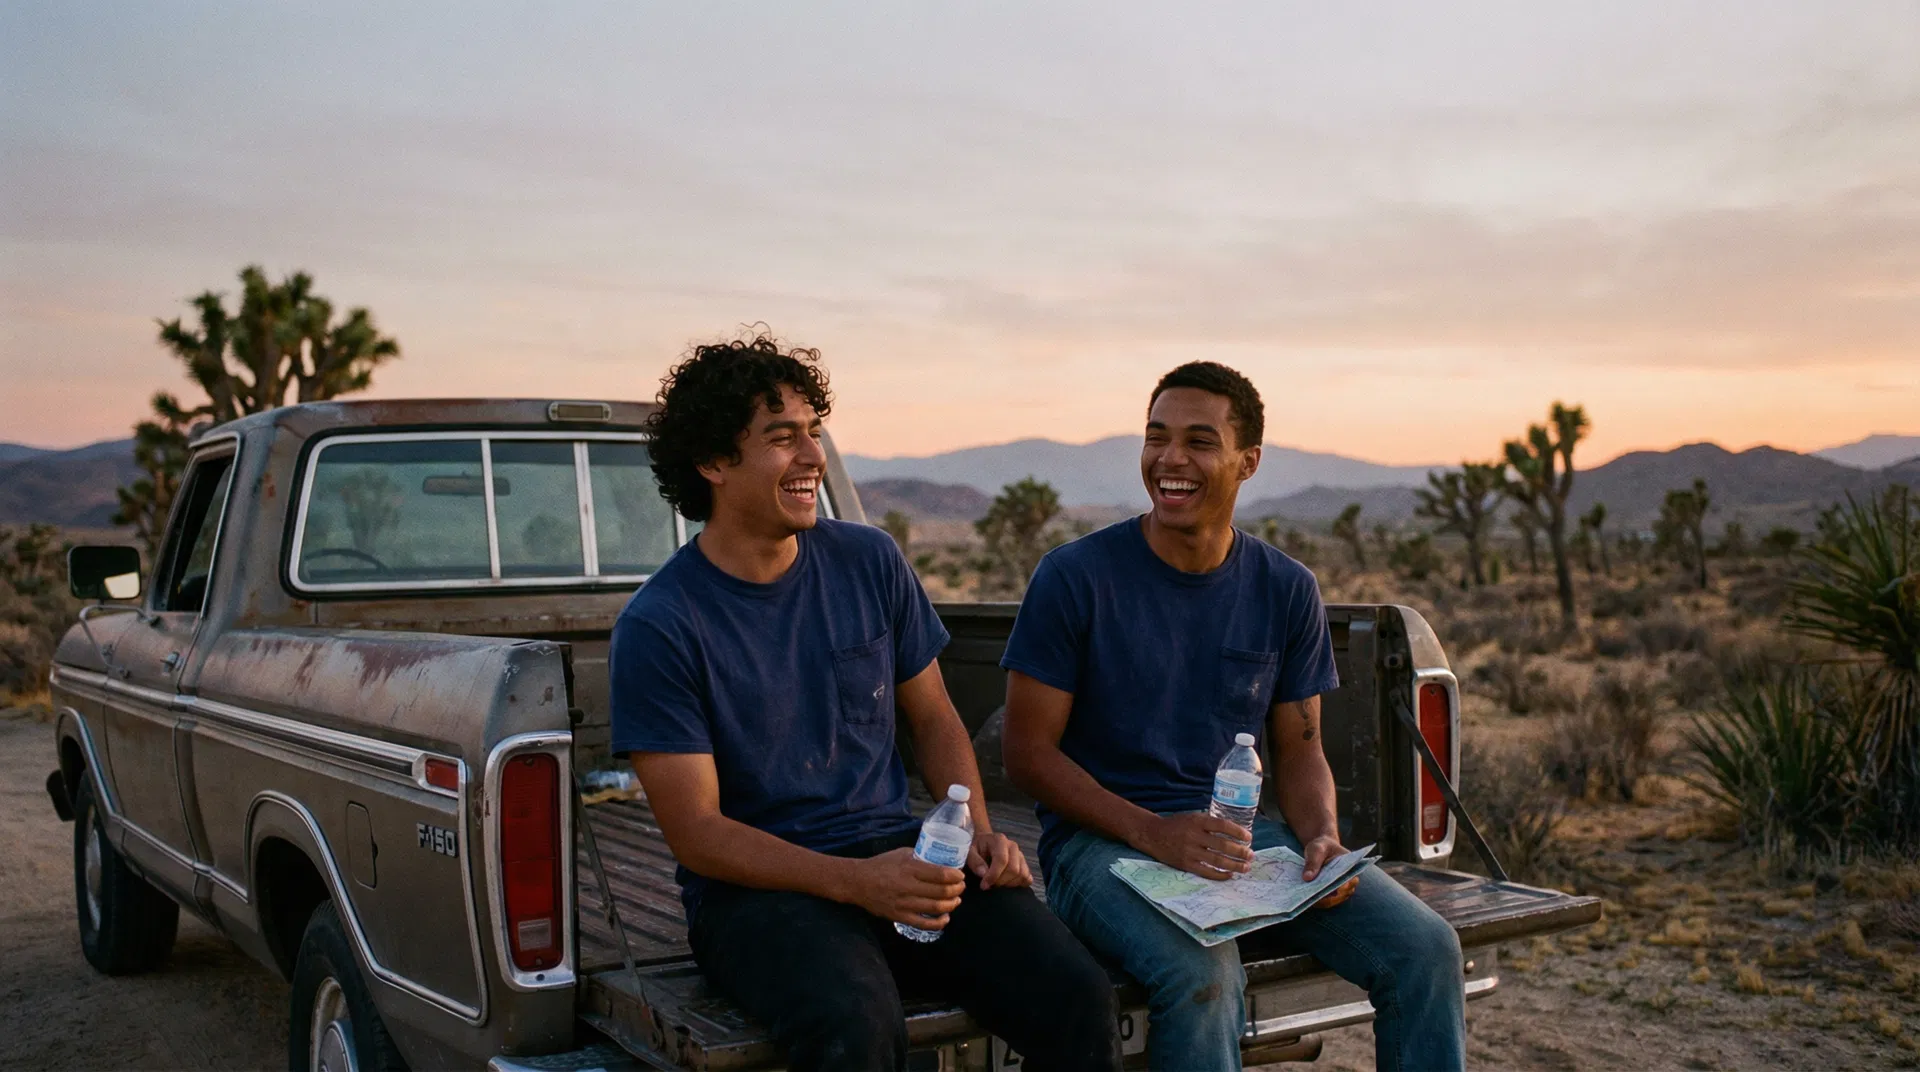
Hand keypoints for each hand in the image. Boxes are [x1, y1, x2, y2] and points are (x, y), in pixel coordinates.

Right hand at [844, 847, 965, 929]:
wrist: (857, 882)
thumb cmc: (881, 865)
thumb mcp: (901, 853)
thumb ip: (920, 857)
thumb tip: (940, 861)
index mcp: (909, 868)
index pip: (940, 874)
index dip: (955, 876)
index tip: (960, 876)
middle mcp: (907, 886)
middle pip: (941, 892)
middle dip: (957, 890)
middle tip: (961, 887)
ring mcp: (903, 903)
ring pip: (935, 908)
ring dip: (951, 905)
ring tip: (956, 900)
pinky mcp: (899, 916)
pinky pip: (923, 923)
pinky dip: (938, 923)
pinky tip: (945, 918)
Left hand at [968, 832, 1032, 889]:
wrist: (984, 844)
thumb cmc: (976, 848)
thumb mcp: (969, 851)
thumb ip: (975, 861)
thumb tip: (983, 874)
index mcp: (999, 840)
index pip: (1002, 860)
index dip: (993, 875)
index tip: (984, 885)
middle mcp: (1013, 846)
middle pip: (1013, 869)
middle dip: (1000, 882)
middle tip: (989, 885)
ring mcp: (1021, 855)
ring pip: (1022, 875)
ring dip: (1008, 884)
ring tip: (996, 884)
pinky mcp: (1024, 864)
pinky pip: (1027, 878)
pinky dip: (1018, 884)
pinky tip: (1006, 884)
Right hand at [1136, 812, 1252, 880]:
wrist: (1153, 835)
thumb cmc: (1177, 825)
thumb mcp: (1193, 817)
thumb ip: (1210, 823)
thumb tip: (1235, 832)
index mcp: (1198, 821)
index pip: (1223, 825)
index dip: (1238, 832)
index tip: (1249, 838)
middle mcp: (1194, 836)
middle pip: (1223, 845)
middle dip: (1240, 851)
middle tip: (1251, 855)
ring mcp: (1189, 851)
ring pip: (1217, 860)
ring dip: (1235, 865)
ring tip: (1245, 867)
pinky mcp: (1186, 864)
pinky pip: (1206, 872)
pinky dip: (1220, 875)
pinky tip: (1229, 875)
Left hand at [1301, 835, 1358, 908]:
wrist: (1321, 848)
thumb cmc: (1321, 846)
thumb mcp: (1316, 849)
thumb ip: (1313, 862)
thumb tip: (1307, 878)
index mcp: (1351, 867)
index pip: (1349, 881)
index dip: (1341, 888)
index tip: (1331, 892)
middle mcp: (1349, 880)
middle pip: (1340, 895)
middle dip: (1326, 897)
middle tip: (1311, 898)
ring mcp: (1341, 889)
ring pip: (1332, 901)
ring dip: (1320, 901)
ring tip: (1305, 899)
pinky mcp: (1332, 893)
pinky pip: (1325, 901)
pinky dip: (1316, 901)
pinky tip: (1304, 899)